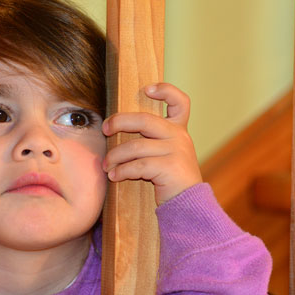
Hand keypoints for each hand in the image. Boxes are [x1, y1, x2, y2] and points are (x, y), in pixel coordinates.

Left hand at [102, 82, 201, 205]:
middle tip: (105, 129)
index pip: (180, 102)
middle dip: (119, 122)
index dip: (165, 90)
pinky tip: (114, 177)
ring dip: (115, 156)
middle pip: (144, 120)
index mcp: (178, 130)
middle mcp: (179, 137)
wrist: (188, 206)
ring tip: (106, 166)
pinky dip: (122, 171)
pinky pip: (138, 165)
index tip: (147, 89)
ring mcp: (176, 151)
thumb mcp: (165, 155)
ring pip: (136, 146)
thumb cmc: (169, 180)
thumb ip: (151, 140)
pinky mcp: (170, 167)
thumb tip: (115, 129)